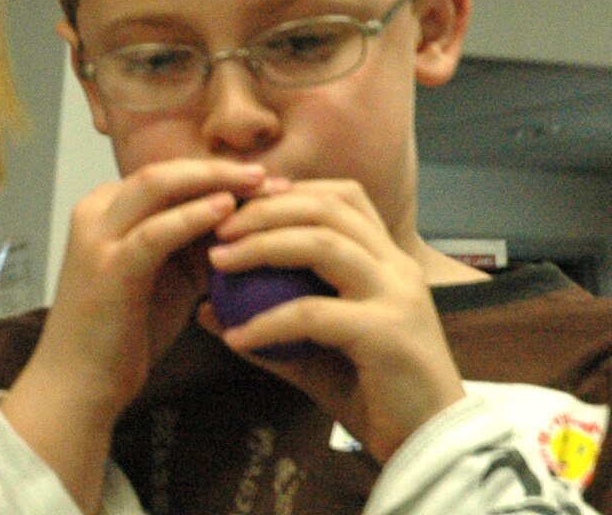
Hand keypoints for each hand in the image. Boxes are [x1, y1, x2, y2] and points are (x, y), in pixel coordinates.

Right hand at [1, 160, 269, 512]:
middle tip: (269, 174)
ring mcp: (98, 236)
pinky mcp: (109, 266)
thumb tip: (246, 226)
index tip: (265, 182)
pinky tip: (227, 210)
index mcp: (105, 210)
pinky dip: (193, 216)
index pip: (166, 177)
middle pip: (162, 171)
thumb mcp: (164, 278)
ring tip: (260, 183)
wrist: (79, 382)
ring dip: (213, 181)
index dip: (215, 173)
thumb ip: (192, 248)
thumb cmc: (123, 334)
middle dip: (219, 168)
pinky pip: (156, 231)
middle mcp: (95, 212)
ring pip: (157, 186)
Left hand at [202, 179, 464, 464]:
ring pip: (320, 243)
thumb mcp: (314, 351)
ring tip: (217, 262)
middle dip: (264, 208)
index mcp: (389, 261)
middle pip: (326, 208)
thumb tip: (206, 309)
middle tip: (217, 229)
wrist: (433, 449)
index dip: (289, 190)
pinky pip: (312, 313)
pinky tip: (237, 337)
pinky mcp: (388, 333)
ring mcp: (397, 296)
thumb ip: (267, 324)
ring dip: (260, 246)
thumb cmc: (376, 396)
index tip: (239, 204)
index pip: (343, 197)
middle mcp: (398, 268)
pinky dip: (267, 321)